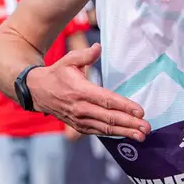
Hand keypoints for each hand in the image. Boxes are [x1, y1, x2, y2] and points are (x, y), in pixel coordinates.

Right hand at [28, 45, 149, 138]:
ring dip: (125, 132)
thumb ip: (85, 55)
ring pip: (106, 128)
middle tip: (147, 128)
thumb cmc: (57, 74)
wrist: (37, 92)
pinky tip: (127, 135)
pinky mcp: (79, 126)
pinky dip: (113, 134)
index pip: (106, 100)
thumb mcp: (68, 60)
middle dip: (130, 124)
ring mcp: (80, 119)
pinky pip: (99, 132)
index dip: (124, 106)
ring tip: (141, 135)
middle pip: (109, 118)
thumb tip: (99, 48)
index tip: (140, 111)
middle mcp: (81, 108)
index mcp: (80, 91)